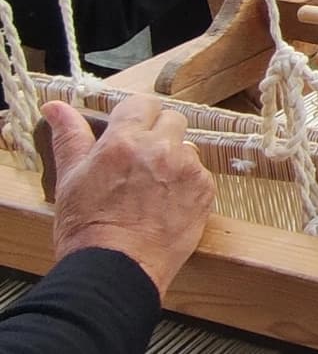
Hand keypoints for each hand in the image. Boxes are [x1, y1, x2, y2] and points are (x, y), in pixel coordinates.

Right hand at [45, 97, 213, 297]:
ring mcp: (187, 169)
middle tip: (140, 161)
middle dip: (158, 134)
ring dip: (174, 159)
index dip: (135, 115)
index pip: (142, 103)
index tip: (129, 130)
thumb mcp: (70, 178)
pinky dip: (188, 183)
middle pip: (172, 119)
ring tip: (152, 188)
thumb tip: (58, 107)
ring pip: (187, 147)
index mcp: (124, 141)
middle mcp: (160, 149)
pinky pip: (200, 173)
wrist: (118, 268)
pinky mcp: (205, 190)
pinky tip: (167, 203)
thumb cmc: (87, 228)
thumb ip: (70, 137)